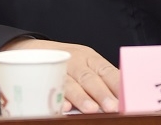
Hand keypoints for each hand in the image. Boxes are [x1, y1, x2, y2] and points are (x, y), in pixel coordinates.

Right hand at [0, 38, 120, 113]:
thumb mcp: (85, 64)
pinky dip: (57, 99)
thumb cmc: (68, 63)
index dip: (117, 84)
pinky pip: (50, 88)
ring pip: (70, 83)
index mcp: (90, 58)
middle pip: (89, 77)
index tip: (127, 98)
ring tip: (91, 110)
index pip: (106, 70)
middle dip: (102, 93)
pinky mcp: (43, 77)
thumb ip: (100, 79)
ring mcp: (58, 69)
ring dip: (81, 97)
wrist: (33, 50)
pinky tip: (64, 108)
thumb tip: (121, 99)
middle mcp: (75, 61)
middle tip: (113, 107)